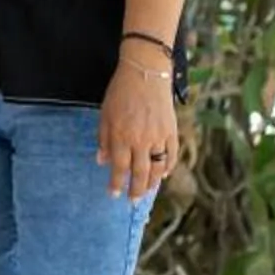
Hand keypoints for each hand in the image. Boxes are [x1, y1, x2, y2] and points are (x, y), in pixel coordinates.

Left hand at [96, 56, 180, 200]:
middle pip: (140, 173)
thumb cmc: (120, 92)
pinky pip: (172, 155)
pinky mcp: (172, 131)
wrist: (146, 73)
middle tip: (133, 201)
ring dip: (153, 183)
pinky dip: (168, 166)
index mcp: (121, 136)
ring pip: (158, 167)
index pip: (119, 167)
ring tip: (147, 191)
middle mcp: (140, 140)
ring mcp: (159, 136)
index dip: (116, 183)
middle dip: (136, 190)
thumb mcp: (105, 114)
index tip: (113, 195)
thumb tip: (102, 161)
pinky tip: (164, 174)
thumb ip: (103, 139)